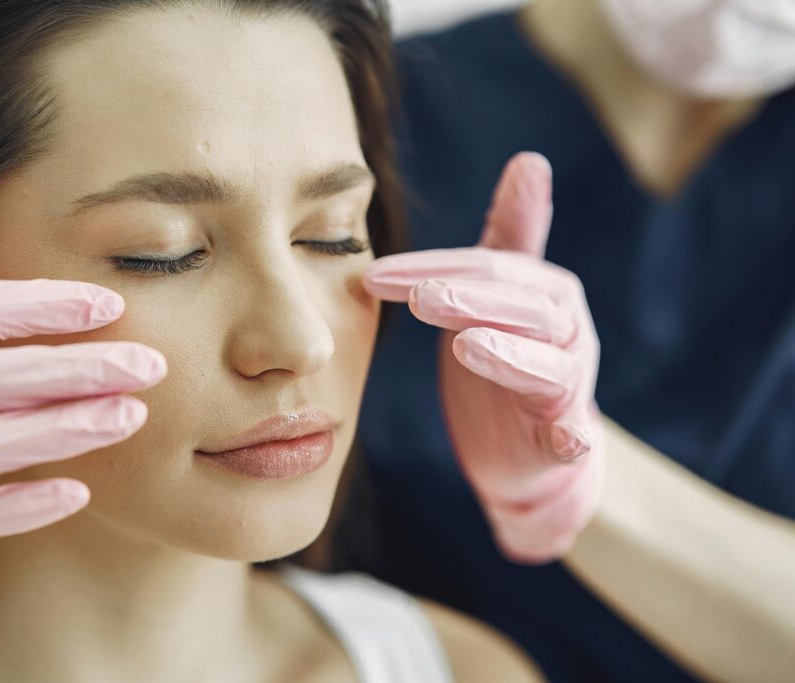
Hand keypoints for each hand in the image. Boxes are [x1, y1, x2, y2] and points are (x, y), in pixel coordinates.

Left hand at [362, 153, 602, 562]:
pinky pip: (575, 436)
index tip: (374, 275)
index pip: (486, 268)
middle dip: (470, 301)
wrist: (527, 445)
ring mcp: (569, 385)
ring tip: (469, 347)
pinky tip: (566, 439)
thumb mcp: (499, 293)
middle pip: (520, 308)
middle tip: (422, 298)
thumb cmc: (508, 354)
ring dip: (510, 356)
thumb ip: (509, 234)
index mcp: (543, 290)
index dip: (430, 269)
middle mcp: (564, 330)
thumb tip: (531, 159)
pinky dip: (574, 437)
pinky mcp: (566, 438)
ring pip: (547, 366)